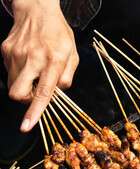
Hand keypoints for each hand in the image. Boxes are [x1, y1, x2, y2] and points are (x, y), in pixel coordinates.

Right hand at [1, 0, 78, 131]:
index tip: (27, 126)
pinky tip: (28, 61)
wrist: (37, 9)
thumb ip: (68, 75)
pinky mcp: (5, 50)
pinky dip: (20, 73)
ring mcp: (15, 54)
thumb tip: (59, 93)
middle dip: (26, 101)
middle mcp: (32, 58)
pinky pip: (10, 72)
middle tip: (37, 93)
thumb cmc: (59, 33)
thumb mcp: (73, 54)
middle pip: (18, 93)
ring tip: (35, 72)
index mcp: (53, 60)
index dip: (35, 111)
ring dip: (24, 86)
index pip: (43, 92)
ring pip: (13, 85)